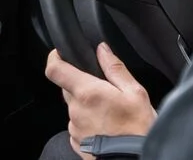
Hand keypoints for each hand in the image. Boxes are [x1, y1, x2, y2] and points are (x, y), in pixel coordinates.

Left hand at [45, 43, 155, 158]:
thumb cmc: (138, 130)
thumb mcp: (135, 93)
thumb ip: (115, 68)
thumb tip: (102, 49)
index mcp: (87, 92)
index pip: (55, 70)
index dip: (55, 57)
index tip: (61, 54)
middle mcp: (75, 110)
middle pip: (68, 88)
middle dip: (82, 85)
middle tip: (104, 91)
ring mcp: (74, 128)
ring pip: (75, 108)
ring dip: (88, 106)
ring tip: (111, 114)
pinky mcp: (77, 142)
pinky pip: (79, 125)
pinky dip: (89, 123)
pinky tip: (107, 127)